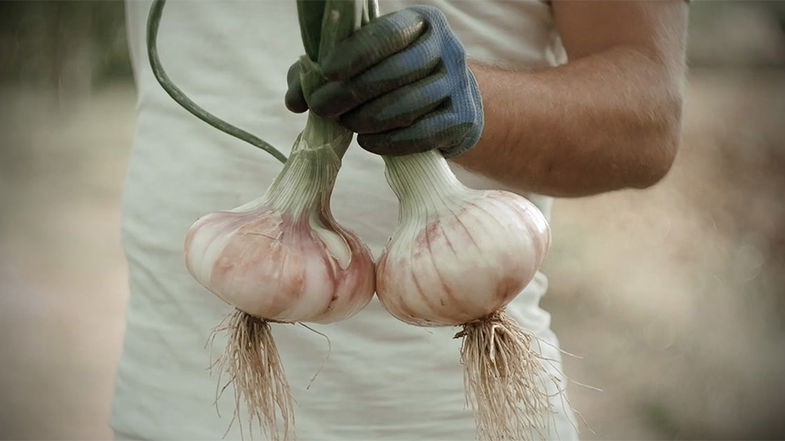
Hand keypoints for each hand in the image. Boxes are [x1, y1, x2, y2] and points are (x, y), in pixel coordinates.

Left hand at [285, 6, 482, 157]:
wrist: (448, 106)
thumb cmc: (396, 80)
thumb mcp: (361, 66)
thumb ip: (322, 75)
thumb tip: (293, 99)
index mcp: (422, 22)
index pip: (388, 34)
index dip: (355, 53)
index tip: (327, 72)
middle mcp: (448, 48)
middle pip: (397, 71)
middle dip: (353, 91)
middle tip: (322, 107)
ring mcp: (461, 85)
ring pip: (410, 104)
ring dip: (369, 118)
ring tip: (345, 125)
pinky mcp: (464, 119)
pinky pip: (424, 134)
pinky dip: (390, 141)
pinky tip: (368, 142)